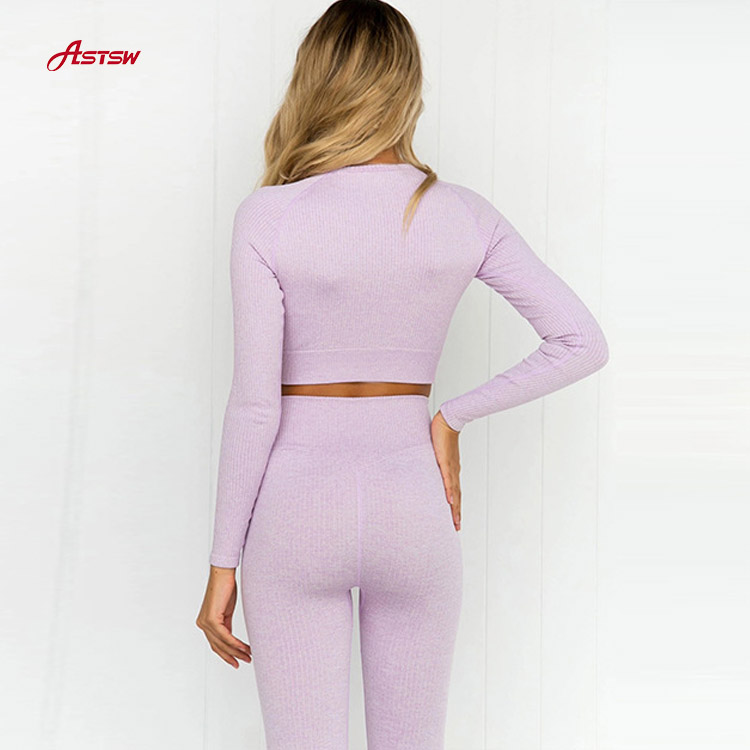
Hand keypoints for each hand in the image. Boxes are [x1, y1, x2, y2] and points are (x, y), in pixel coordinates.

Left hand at [196, 566, 251, 668]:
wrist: (223, 574)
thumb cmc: (225, 588)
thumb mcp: (226, 611)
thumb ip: (226, 625)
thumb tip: (230, 638)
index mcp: (205, 622)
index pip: (216, 644)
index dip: (226, 654)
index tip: (236, 662)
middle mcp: (203, 624)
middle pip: (218, 646)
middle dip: (233, 656)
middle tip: (245, 661)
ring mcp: (205, 622)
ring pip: (222, 643)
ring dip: (236, 651)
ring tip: (248, 655)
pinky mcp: (211, 619)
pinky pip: (224, 636)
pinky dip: (235, 643)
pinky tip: (243, 647)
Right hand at [430, 410, 461, 530]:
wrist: (448, 420)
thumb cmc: (441, 434)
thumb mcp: (436, 453)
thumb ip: (433, 461)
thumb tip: (425, 467)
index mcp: (451, 471)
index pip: (454, 492)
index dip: (454, 506)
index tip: (454, 520)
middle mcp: (453, 472)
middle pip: (456, 497)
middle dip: (456, 513)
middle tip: (456, 528)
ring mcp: (450, 468)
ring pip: (454, 492)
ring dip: (454, 508)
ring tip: (455, 521)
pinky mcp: (446, 462)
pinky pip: (447, 480)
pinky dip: (449, 492)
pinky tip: (449, 502)